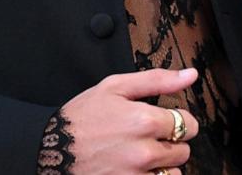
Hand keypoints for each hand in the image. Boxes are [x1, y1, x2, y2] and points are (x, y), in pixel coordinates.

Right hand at [56, 68, 199, 173]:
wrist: (50, 150)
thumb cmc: (81, 117)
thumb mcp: (115, 87)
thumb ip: (157, 80)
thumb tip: (190, 75)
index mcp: (145, 120)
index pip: (188, 124)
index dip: (176, 120)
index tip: (163, 121)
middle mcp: (144, 151)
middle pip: (183, 150)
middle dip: (170, 143)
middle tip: (148, 138)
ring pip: (173, 173)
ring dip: (163, 166)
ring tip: (141, 157)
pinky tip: (135, 169)